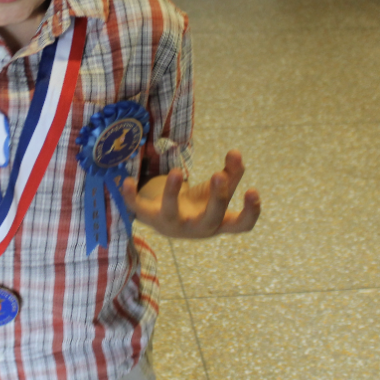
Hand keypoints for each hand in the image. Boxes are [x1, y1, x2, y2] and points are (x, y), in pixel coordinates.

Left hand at [125, 150, 260, 238]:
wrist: (168, 221)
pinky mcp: (151, 219)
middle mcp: (197, 227)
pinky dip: (131, 196)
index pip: (240, 225)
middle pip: (211, 218)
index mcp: (218, 222)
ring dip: (174, 193)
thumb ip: (231, 171)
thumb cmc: (199, 204)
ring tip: (177, 172)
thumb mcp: (216, 189)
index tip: (253, 191)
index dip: (250, 212)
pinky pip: (138, 209)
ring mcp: (173, 225)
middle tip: (220, 176)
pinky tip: (126, 181)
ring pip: (173, 213)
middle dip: (217, 198)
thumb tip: (236, 152)